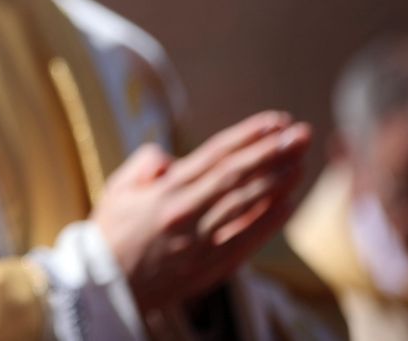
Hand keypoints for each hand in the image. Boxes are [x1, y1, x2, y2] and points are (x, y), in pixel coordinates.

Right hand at [91, 110, 310, 312]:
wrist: (106, 286)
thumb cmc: (111, 231)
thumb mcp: (117, 188)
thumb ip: (145, 164)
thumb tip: (171, 157)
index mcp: (166, 191)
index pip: (216, 155)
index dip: (248, 136)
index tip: (275, 122)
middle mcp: (188, 213)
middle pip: (239, 176)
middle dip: (273, 152)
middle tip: (301, 134)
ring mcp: (202, 241)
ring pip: (248, 206)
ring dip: (279, 181)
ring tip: (301, 160)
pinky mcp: (211, 266)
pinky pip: (247, 239)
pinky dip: (269, 220)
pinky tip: (288, 202)